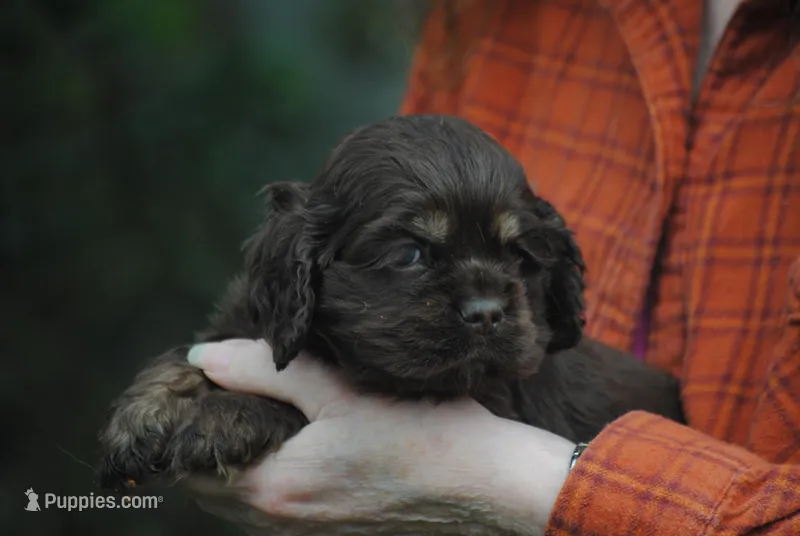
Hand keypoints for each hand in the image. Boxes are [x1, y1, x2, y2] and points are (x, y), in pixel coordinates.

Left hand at [185, 339, 575, 535]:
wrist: (484, 484)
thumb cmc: (419, 434)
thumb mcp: (338, 391)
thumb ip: (264, 372)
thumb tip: (203, 356)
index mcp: (272, 487)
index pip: (191, 458)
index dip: (187, 415)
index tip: (199, 376)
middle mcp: (278, 519)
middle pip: (207, 479)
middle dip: (206, 436)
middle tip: (224, 385)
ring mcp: (303, 530)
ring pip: (238, 493)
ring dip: (234, 454)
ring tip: (254, 404)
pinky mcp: (327, 529)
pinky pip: (270, 502)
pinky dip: (263, 471)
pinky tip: (290, 436)